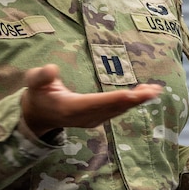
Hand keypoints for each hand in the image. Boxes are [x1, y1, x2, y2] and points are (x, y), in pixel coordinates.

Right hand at [20, 64, 162, 136]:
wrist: (39, 114)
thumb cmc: (38, 94)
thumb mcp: (33, 83)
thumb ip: (41, 76)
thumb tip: (51, 69)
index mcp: (70, 108)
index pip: (95, 103)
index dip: (113, 99)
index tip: (130, 95)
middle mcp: (85, 117)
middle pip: (112, 108)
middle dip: (133, 100)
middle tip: (153, 90)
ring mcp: (93, 120)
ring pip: (118, 110)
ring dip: (137, 101)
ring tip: (155, 90)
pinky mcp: (98, 118)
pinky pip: (118, 110)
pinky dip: (132, 102)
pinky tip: (145, 93)